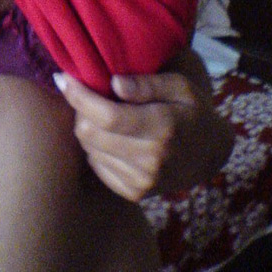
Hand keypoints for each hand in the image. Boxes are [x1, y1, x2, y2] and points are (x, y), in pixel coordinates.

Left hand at [54, 62, 234, 201]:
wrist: (209, 155)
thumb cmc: (191, 111)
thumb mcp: (181, 87)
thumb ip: (148, 83)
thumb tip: (113, 84)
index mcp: (164, 128)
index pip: (107, 115)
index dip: (79, 96)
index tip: (63, 78)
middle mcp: (152, 159)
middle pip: (90, 134)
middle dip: (80, 110)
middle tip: (89, 96)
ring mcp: (143, 181)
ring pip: (89, 149)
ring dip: (88, 129)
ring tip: (105, 116)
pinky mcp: (134, 193)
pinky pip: (96, 166)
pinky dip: (96, 148)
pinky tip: (112, 137)